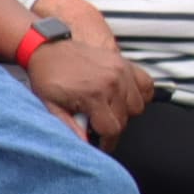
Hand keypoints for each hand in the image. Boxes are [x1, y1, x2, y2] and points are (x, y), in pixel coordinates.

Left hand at [22, 24, 145, 141]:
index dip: (105, 141)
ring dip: (125, 112)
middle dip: (111, 127)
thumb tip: (84, 144)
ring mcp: (121, 71)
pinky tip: (122, 97)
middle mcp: (112, 81)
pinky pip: (146, 85)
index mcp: (94, 94)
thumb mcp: (50, 105)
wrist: (47, 49)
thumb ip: (68, 126)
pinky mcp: (125, 63)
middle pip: (125, 120)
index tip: (100, 143)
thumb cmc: (47, 75)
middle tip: (96, 124)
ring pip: (138, 106)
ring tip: (106, 110)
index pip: (112, 129)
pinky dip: (139, 94)